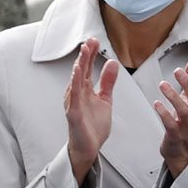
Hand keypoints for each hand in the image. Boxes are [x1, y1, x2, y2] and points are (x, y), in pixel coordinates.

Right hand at [63, 39, 120, 181]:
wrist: (89, 147)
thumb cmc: (93, 125)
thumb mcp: (105, 99)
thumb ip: (108, 82)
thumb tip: (112, 63)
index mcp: (85, 89)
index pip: (87, 68)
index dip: (91, 54)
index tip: (95, 41)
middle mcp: (77, 93)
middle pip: (81, 70)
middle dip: (85, 55)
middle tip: (90, 40)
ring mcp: (74, 102)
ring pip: (76, 80)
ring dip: (80, 65)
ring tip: (84, 51)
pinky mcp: (74, 113)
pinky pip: (74, 96)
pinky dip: (75, 83)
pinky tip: (77, 72)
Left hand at [152, 59, 187, 178]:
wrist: (183, 152)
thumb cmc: (186, 124)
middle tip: (177, 71)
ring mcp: (186, 126)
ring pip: (183, 110)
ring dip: (173, 96)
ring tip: (163, 85)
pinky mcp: (175, 135)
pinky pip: (170, 124)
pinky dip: (164, 113)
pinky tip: (157, 103)